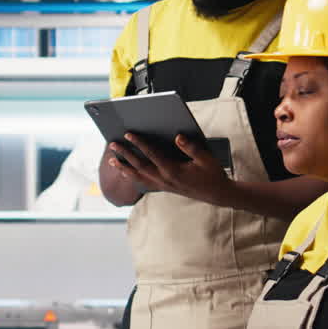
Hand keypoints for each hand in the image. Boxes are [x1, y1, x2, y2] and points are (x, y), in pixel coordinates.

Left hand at [107, 134, 232, 205]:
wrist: (216, 194)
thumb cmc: (212, 174)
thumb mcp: (206, 158)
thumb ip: (191, 147)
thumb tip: (178, 136)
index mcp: (173, 170)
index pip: (152, 154)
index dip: (139, 143)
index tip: (128, 134)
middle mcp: (164, 179)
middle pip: (139, 165)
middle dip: (125, 154)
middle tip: (112, 144)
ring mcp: (163, 185)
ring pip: (138, 177)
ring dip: (124, 168)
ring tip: (111, 161)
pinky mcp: (163, 188)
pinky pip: (144, 183)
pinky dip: (133, 177)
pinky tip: (125, 172)